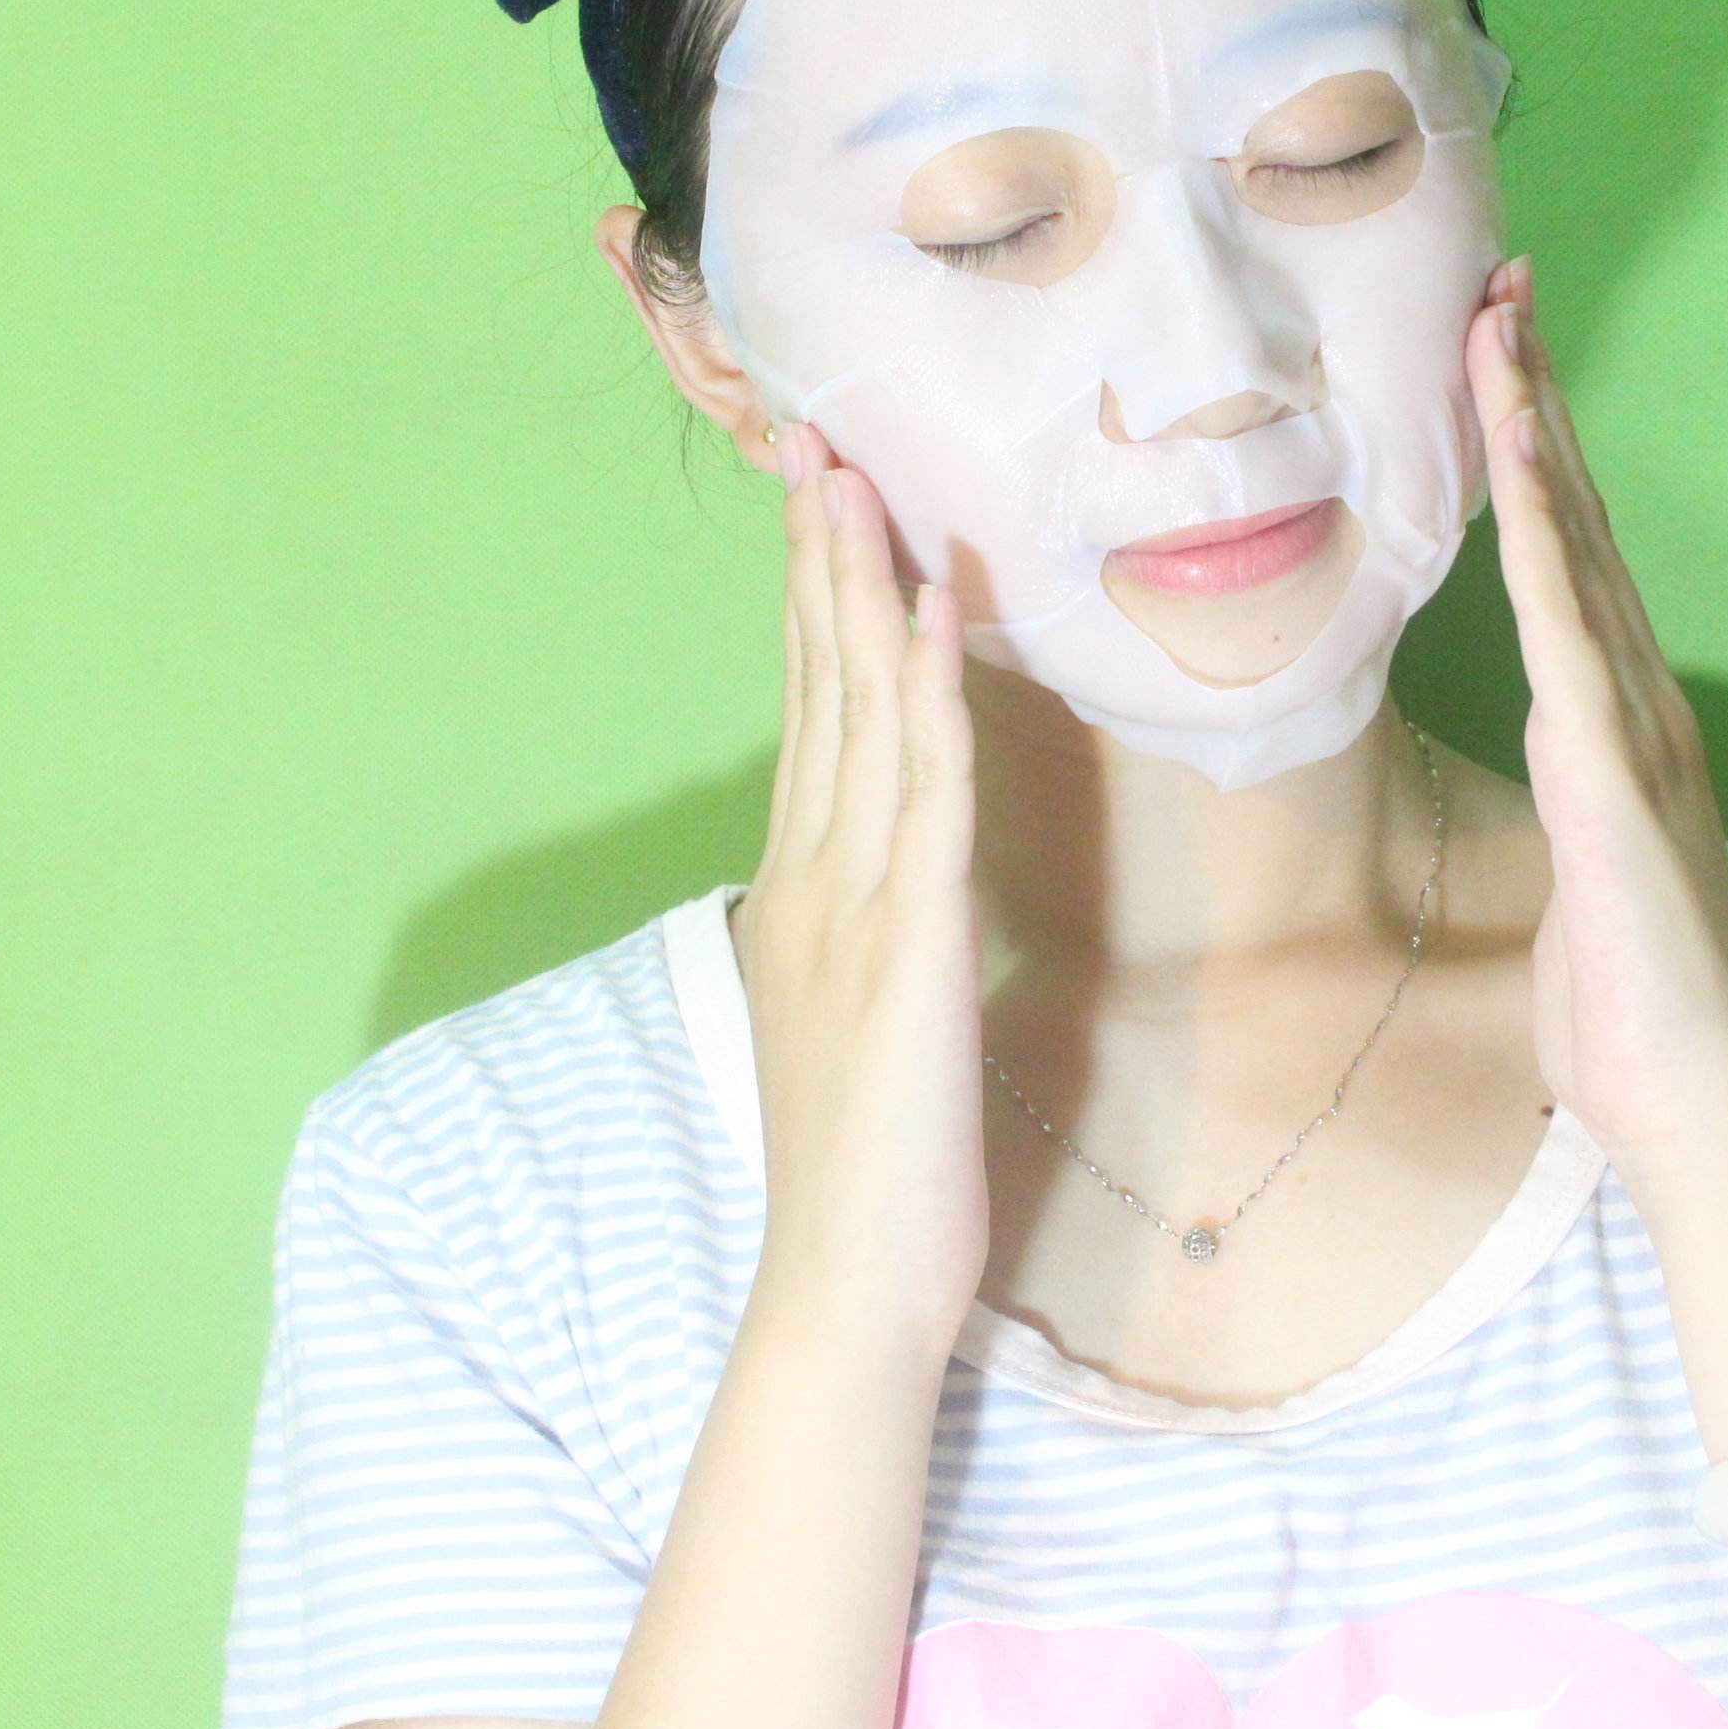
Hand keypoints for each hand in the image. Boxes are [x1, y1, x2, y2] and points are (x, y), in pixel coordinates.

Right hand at [731, 425, 986, 1366]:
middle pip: (816, 688)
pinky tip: (924, 612)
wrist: (848, 1289)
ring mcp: (850, 907)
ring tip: (858, 481)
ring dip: (857, 590)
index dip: (813, 602)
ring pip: (856, 715)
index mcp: (803, 892)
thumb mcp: (863, 1020)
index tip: (818, 500)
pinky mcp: (909, 945)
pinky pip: (918, 792)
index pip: (808, 714)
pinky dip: (919, 692)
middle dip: (818, 560)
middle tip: (818, 440)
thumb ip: (869, 932)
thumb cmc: (872, 1171)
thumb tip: (893, 873)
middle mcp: (811, 879)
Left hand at [1465, 257, 1727, 1182]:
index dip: (1540, 457)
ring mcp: (1631, 727)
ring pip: (1575, 546)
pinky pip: (1565, 622)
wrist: (1700, 1101)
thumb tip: (1564, 779)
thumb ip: (1582, 813)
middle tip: (1503, 283)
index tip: (1502, 358)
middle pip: (1580, 521)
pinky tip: (1513, 450)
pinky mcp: (1609, 771)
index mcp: (1626, 726)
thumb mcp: (1588, 884)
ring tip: (1498, 324)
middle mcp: (1638, 703)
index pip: (1575, 563)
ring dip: (1534, 430)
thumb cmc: (1634, 1010)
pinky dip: (1541, 528)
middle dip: (1537, 398)